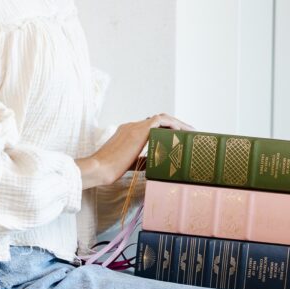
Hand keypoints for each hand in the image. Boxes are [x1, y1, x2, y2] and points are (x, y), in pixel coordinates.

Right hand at [76, 113, 196, 188]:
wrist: (100, 168)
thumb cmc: (110, 169)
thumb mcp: (130, 163)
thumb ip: (141, 160)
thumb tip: (153, 163)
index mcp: (127, 133)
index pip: (149, 127)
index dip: (164, 130)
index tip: (175, 137)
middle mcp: (131, 126)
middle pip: (157, 120)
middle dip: (174, 125)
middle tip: (187, 133)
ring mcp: (135, 126)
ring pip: (161, 118)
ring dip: (177, 124)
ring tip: (189, 132)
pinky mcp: (139, 130)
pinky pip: (161, 121)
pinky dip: (173, 124)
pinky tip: (182, 132)